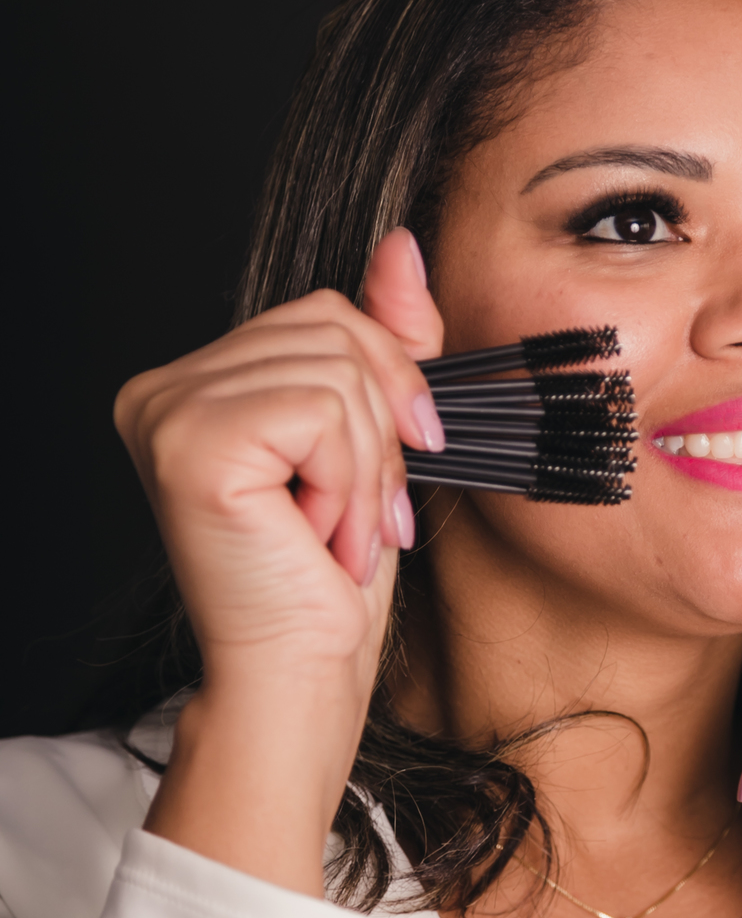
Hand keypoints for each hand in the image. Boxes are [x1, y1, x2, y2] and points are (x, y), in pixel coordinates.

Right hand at [116, 229, 442, 890]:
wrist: (300, 676)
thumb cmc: (329, 574)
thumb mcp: (371, 435)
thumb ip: (382, 336)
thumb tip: (402, 241)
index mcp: (196, 381)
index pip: (321, 311)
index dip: (384, 380)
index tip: (395, 463)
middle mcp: (163, 386)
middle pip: (331, 327)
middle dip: (381, 425)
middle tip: (364, 511)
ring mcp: (168, 411)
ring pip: (335, 370)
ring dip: (366, 466)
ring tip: (337, 529)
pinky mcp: (191, 445)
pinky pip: (322, 410)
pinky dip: (348, 478)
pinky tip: (318, 533)